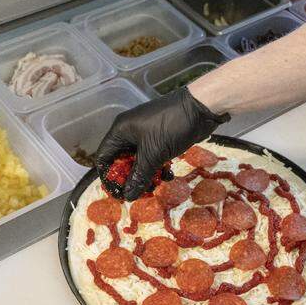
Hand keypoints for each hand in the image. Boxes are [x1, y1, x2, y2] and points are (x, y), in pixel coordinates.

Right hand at [95, 87, 228, 199]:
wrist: (201, 108)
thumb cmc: (171, 127)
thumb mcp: (153, 154)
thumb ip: (139, 176)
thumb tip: (128, 197)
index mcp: (121, 131)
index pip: (104, 157)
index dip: (108, 177)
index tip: (118, 194)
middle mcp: (130, 132)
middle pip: (122, 161)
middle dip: (130, 178)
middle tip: (140, 193)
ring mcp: (146, 134)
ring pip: (139, 161)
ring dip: (146, 175)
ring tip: (156, 186)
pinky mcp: (160, 137)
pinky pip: (153, 157)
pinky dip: (158, 167)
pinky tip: (168, 174)